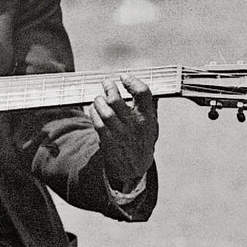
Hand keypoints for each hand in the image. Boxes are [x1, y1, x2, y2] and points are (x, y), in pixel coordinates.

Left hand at [87, 74, 158, 191]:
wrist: (135, 169)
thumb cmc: (143, 142)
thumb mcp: (153, 125)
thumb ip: (150, 107)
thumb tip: (146, 87)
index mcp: (148, 117)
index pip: (143, 93)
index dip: (132, 80)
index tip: (124, 76)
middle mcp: (135, 124)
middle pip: (116, 99)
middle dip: (109, 87)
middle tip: (106, 82)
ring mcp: (120, 133)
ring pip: (104, 110)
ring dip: (98, 100)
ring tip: (98, 98)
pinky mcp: (108, 141)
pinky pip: (97, 122)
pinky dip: (93, 113)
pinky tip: (93, 109)